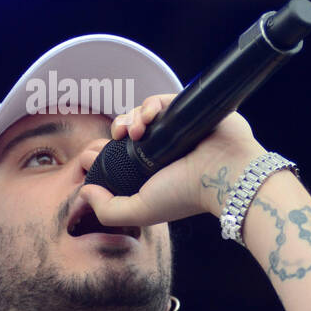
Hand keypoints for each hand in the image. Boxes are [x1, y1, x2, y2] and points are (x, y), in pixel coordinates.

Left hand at [78, 94, 266, 229]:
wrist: (224, 174)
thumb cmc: (185, 195)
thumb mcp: (140, 211)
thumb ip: (109, 210)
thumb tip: (86, 191)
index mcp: (152, 170)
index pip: (121, 154)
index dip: (104, 150)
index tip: (96, 153)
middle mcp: (164, 149)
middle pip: (129, 130)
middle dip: (117, 130)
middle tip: (117, 137)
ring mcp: (176, 129)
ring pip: (142, 113)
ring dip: (131, 117)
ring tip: (136, 130)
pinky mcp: (186, 110)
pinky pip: (160, 99)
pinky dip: (149, 105)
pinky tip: (148, 118)